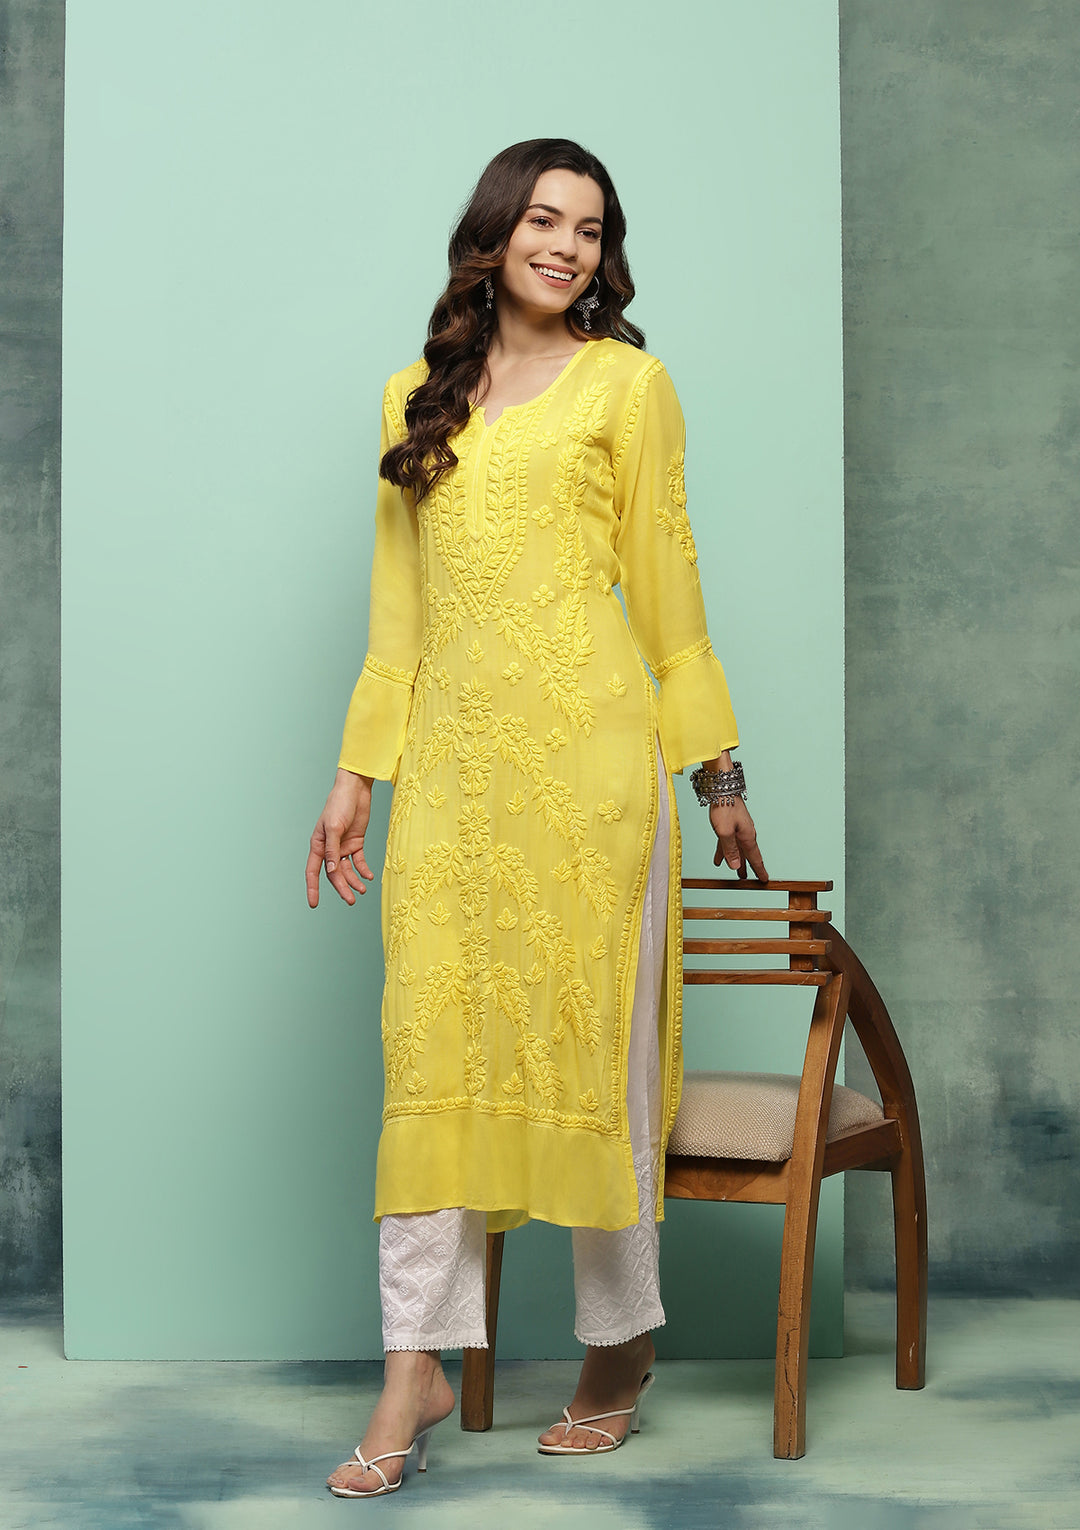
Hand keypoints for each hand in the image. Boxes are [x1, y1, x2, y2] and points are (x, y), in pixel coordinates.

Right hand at [306, 769, 374, 907]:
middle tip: (351, 901)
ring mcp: (342, 846)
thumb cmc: (339, 804)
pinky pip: (358, 861)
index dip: (313, 888)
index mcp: (318, 845)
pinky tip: (368, 876)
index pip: (313, 871)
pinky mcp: (356, 843)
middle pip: (334, 874)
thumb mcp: (334, 827)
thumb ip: (332, 849)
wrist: (355, 790)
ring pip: (347, 870)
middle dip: (342, 888)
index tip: (314, 904)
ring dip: (354, 881)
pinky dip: (363, 870)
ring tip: (362, 890)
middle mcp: (329, 848)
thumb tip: (332, 871)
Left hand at [709, 798, 767, 881]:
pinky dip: (724, 852)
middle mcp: (745, 834)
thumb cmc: (724, 807)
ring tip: (738, 874)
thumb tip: (735, 866)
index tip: (764, 880)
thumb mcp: (724, 832)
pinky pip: (728, 843)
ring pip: (737, 850)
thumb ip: (730, 850)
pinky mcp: (730, 826)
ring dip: (737, 862)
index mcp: (747, 837)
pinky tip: (719, 860)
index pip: (755, 858)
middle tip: (752, 880)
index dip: (759, 870)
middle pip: (747, 855)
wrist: (722, 788)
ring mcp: (738, 830)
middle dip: (749, 868)